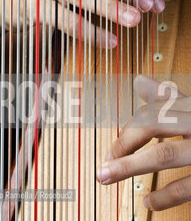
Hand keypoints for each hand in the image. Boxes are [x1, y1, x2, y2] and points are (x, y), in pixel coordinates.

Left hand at [96, 75, 190, 210]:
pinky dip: (165, 197)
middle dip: (123, 144)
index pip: (152, 111)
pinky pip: (188, 186)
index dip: (129, 130)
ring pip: (165, 155)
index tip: (112, 148)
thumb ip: (168, 96)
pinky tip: (149, 204)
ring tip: (107, 177)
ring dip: (130, 167)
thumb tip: (138, 80)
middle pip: (153, 127)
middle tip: (103, 163)